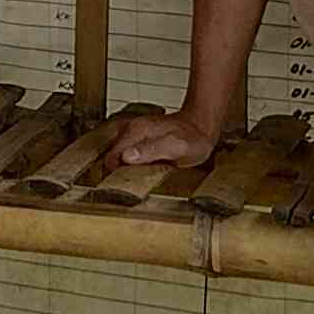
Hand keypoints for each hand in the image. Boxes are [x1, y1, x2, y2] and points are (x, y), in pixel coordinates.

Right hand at [97, 107, 220, 173]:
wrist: (202, 128)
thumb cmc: (193, 138)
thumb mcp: (176, 146)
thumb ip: (152, 150)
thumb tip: (126, 157)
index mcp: (136, 131)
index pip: (111, 157)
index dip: (116, 174)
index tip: (126, 185)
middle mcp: (131, 131)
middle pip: (112, 158)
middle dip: (119, 173)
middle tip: (135, 184)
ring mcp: (134, 136)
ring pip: (119, 159)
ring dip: (125, 172)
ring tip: (141, 180)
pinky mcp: (139, 142)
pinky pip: (128, 158)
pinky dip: (133, 168)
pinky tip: (145, 173)